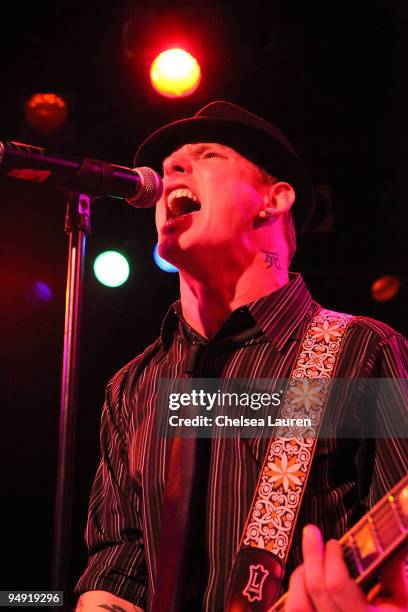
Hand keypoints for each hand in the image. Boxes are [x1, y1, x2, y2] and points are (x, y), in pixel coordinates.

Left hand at [285, 524, 407, 610]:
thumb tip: (388, 540)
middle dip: (312, 555)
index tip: (334, 544)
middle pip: (315, 588)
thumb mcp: (404, 601)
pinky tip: (302, 583)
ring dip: (300, 576)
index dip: (331, 558)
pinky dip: (295, 594)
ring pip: (297, 605)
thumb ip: (394, 574)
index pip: (336, 584)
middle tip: (312, 534)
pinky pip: (294, 611)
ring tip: (308, 562)